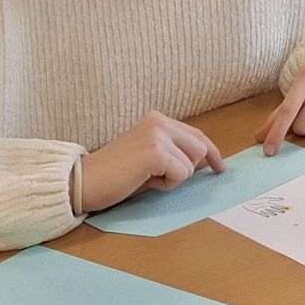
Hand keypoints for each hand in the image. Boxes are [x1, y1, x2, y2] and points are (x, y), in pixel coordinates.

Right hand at [75, 111, 223, 213]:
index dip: (211, 153)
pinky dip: (167, 184)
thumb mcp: (150, 159)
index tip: (220, 167)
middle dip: (187, 170)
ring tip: (147, 178)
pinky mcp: (155, 151)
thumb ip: (175, 154)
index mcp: (157, 120)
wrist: (84, 181)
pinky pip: (181, 174)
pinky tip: (145, 181)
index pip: (196, 134)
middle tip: (159, 179)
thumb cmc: (116, 175)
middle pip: (200, 148)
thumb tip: (205, 161)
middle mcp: (159, 121)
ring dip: (174, 179)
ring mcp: (157, 134)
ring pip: (192, 163)